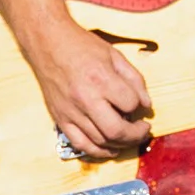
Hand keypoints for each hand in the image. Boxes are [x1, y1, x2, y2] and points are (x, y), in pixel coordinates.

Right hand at [19, 24, 151, 158]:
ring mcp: (71, 111)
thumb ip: (134, 80)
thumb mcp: (115, 55)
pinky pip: (81, 145)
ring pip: (100, 141)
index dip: (139, 106)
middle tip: (143, 130)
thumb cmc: (81, 46)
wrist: (47, 43)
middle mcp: (85, 98)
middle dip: (136, 135)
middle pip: (117, 130)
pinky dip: (98, 152)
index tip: (139, 104)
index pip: (130, 104)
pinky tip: (110, 148)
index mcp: (101, 79)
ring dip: (120, 144)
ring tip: (130, 138)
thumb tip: (146, 104)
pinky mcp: (60, 119)